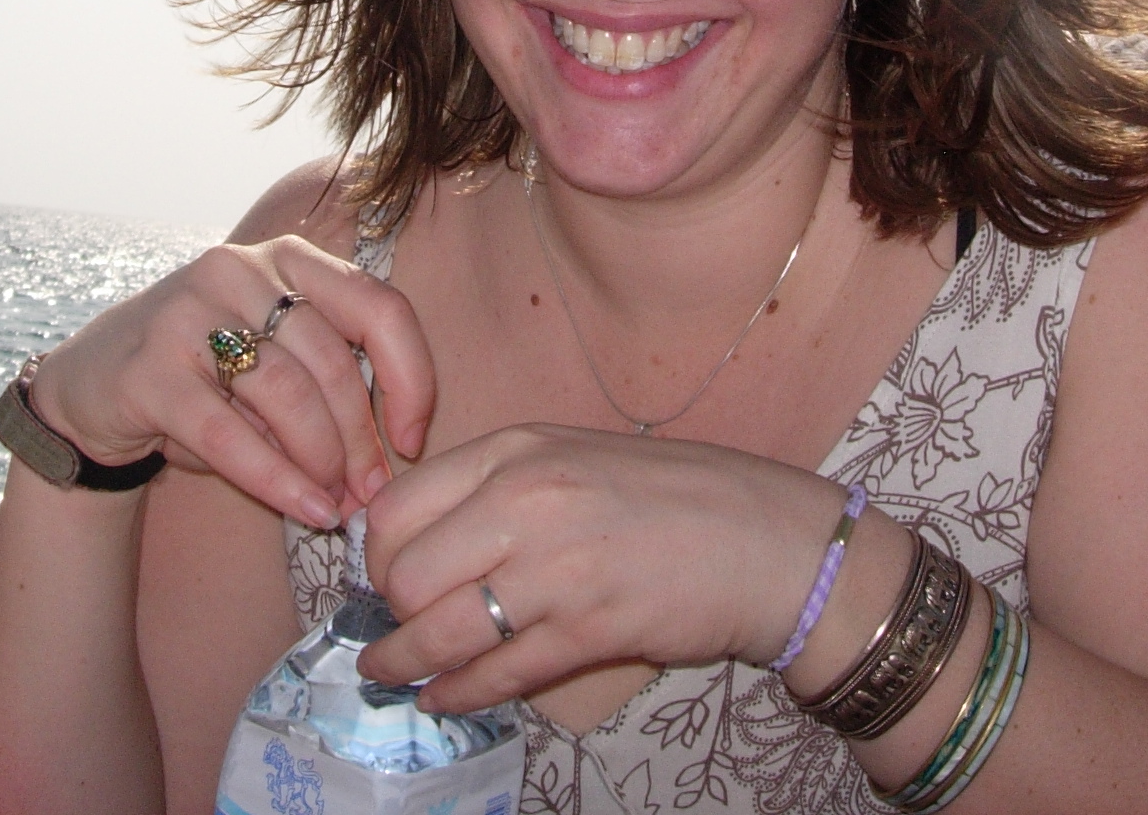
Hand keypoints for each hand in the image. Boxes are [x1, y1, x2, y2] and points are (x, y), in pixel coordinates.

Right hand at [25, 236, 434, 530]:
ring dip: (322, 462)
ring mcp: (188, 313)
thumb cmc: (207, 378)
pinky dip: (277, 480)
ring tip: (336, 505)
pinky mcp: (149, 369)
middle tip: (369, 493)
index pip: (378, 306)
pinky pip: (229, 435)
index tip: (412, 441)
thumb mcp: (275, 364)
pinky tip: (305, 510)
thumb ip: (328, 387)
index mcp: (288, 257)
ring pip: (286, 394)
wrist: (94, 387)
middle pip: (332, 361)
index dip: (410, 378)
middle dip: (361, 440)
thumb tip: (387, 460)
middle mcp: (239, 270)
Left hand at [351, 425, 845, 712]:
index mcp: (517, 449)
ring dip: (403, 663)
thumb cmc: (673, 496)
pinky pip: (495, 674)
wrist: (768, 541)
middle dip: (389, 612)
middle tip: (398, 627)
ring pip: (439, 632)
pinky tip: (445, 697)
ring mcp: (556, 568)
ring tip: (391, 676)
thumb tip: (421, 540)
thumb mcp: (573, 458)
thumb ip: (499, 487)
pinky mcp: (587, 630)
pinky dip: (457, 693)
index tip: (387, 575)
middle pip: (404, 573)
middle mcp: (526, 500)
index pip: (400, 505)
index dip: (379, 553)